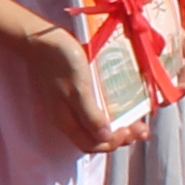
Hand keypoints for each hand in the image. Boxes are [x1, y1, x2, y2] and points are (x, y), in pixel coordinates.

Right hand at [0, 9, 131, 154]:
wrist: (41, 40)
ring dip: (118, 128)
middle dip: (120, 138)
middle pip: (96, 139)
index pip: (91, 145)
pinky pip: (95, 113)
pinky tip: (122, 107)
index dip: (112, 143)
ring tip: (138, 122)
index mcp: (67, 121)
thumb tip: (106, 138)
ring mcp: (71, 107)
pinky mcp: (76, 95)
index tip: (130, 129)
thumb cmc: (60, 62)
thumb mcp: (78, 88)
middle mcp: (69, 118)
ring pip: (97, 127)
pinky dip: (111, 115)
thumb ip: (90, 115)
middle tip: (142, 128)